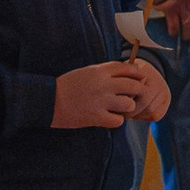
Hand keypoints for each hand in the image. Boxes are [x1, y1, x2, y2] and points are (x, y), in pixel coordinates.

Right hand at [53, 57, 168, 129]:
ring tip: (120, 108)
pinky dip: (116, 120)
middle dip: (138, 91)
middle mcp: (103, 84)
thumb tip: (127, 72)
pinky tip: (110, 118)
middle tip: (135, 95)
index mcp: (99, 71)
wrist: (47, 101)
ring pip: (129, 104)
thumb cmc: (67, 86)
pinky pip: (118, 120)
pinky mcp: (96, 117)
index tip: (141, 78)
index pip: (128, 68)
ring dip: (127, 107)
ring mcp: (100, 101)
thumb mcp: (86, 72)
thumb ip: (105, 72)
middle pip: (134, 85)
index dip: (137, 73)